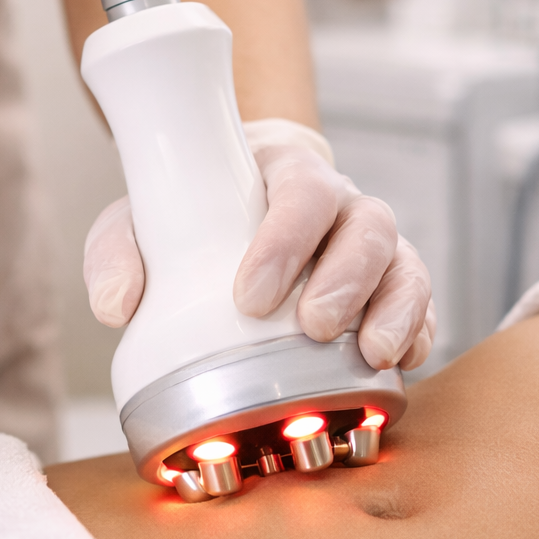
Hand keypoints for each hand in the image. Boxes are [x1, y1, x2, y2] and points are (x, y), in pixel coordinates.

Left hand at [83, 119, 436, 369]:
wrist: (242, 199)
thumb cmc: (197, 212)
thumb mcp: (144, 217)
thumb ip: (119, 251)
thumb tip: (116, 306)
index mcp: (286, 175)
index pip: (302, 192)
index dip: (285, 240)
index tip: (250, 296)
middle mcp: (343, 206)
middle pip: (368, 228)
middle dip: (346, 281)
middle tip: (313, 328)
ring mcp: (376, 248)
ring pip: (405, 266)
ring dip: (395, 310)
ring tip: (373, 356)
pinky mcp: (393, 288)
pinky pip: (422, 305)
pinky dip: (419, 331)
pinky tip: (402, 363)